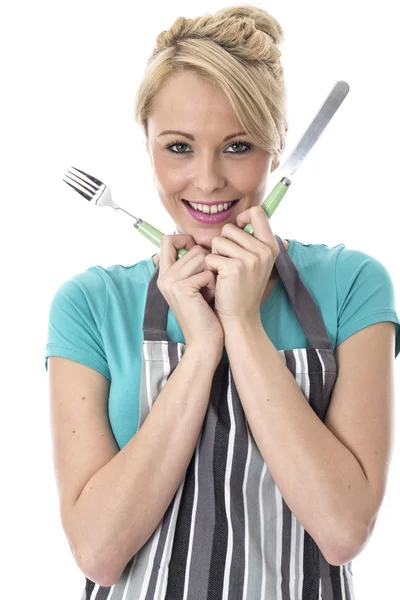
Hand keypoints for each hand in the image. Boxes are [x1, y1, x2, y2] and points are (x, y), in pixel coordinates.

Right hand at [157, 234, 223, 356]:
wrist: (204, 342)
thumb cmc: (205, 314)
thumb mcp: (195, 286)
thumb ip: (192, 266)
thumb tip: (200, 243)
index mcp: (164, 274)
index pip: (168, 240)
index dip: (186, 239)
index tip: (201, 253)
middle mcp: (164, 276)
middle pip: (193, 248)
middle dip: (208, 263)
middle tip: (208, 285)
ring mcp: (171, 282)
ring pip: (202, 257)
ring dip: (213, 273)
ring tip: (210, 291)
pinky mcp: (182, 288)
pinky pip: (207, 272)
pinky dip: (214, 284)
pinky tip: (211, 298)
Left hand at [204, 205, 278, 325]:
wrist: (241, 318)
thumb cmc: (243, 289)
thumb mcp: (257, 263)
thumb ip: (252, 241)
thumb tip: (242, 216)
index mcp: (271, 246)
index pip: (257, 212)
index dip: (242, 217)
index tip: (237, 230)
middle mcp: (263, 250)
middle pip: (230, 228)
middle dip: (222, 244)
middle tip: (228, 264)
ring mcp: (250, 258)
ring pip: (218, 241)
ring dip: (215, 256)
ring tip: (224, 272)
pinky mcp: (234, 267)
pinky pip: (210, 256)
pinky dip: (209, 268)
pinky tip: (219, 280)